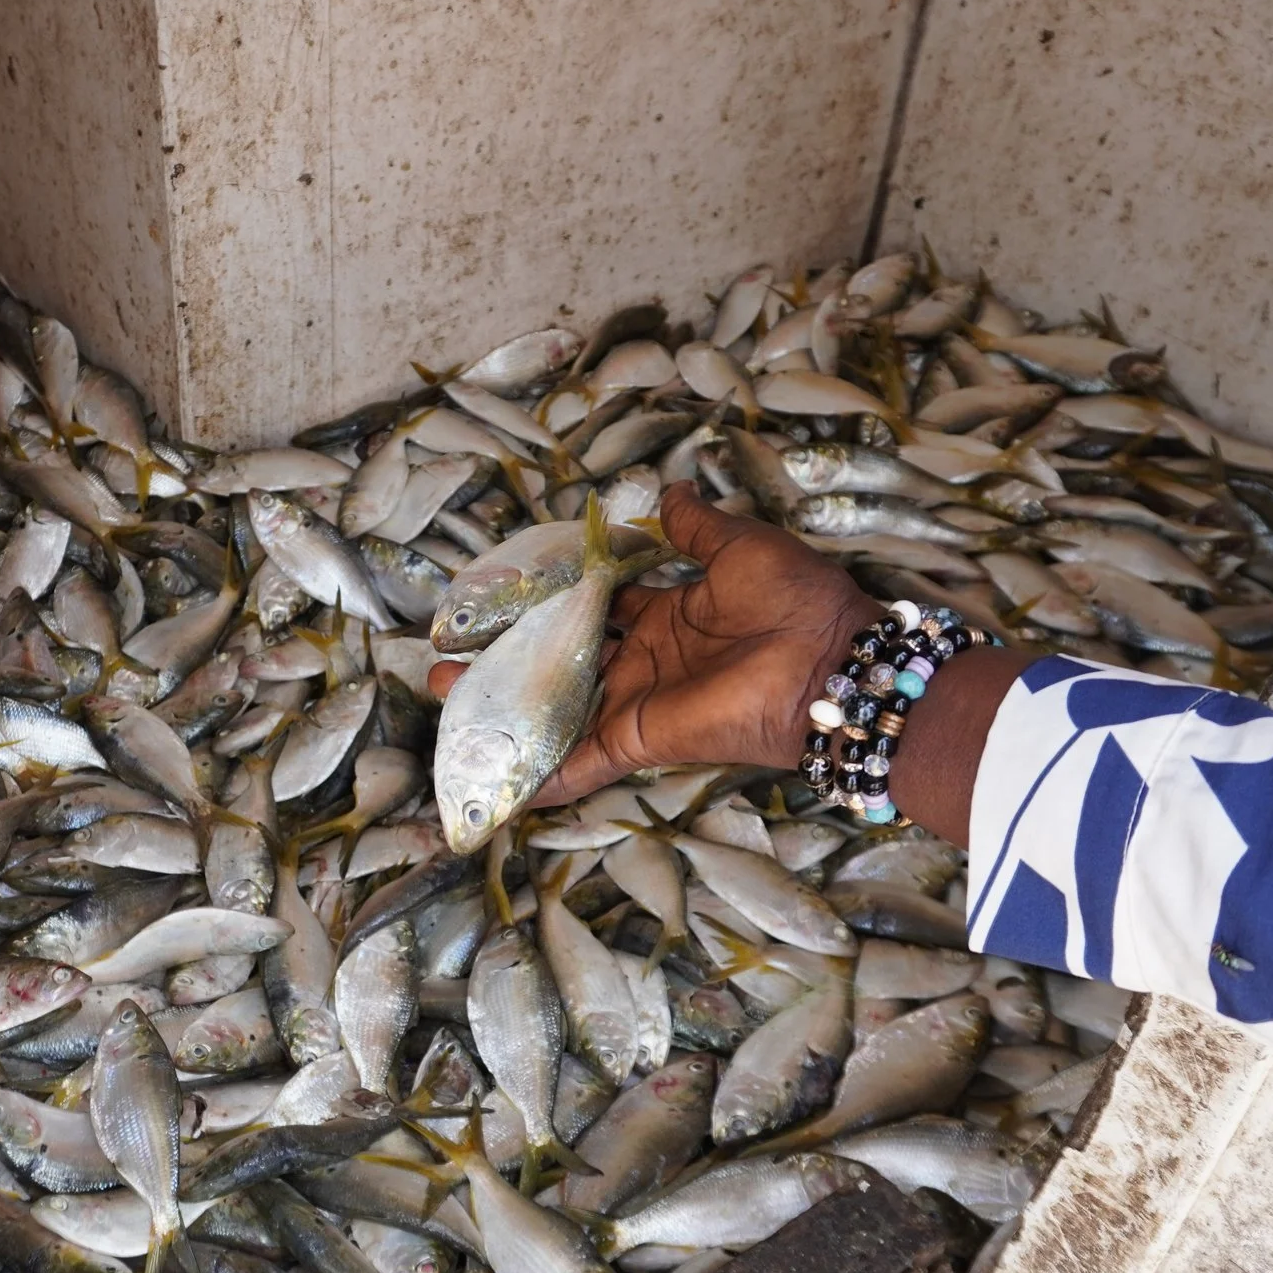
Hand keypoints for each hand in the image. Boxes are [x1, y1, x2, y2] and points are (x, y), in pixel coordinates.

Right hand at [428, 481, 879, 807]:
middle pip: (563, 659)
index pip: (597, 607)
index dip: (551, 600)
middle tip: (454, 646)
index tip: (504, 593)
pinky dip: (543, 774)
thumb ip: (696, 527)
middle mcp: (646, 659)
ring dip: (503, 704)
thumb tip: (669, 492)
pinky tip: (496, 780)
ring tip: (443, 691)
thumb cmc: (795, 601)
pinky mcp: (640, 736)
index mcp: (669, 613)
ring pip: (557, 706)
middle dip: (509, 655)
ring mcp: (639, 700)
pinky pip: (583, 759)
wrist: (828, 664)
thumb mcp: (741, 548)